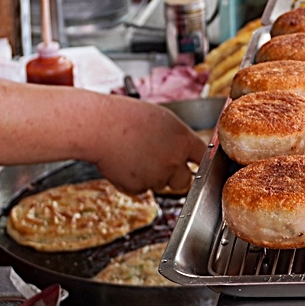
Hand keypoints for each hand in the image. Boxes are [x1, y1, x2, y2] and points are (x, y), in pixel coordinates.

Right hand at [90, 97, 207, 193]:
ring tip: (135, 155)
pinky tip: (125, 163)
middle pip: (184, 180)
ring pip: (160, 184)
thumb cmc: (128, 117)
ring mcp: (156, 176)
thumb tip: (184, 149)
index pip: (203, 157)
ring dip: (151, 176)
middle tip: (159, 162)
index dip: (198, 162)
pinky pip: (140, 188)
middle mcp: (174, 161)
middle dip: (174, 175)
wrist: (101, 127)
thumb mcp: (163, 119)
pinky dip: (134, 181)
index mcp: (184, 141)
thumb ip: (177, 138)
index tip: (195, 164)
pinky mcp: (138, 187)